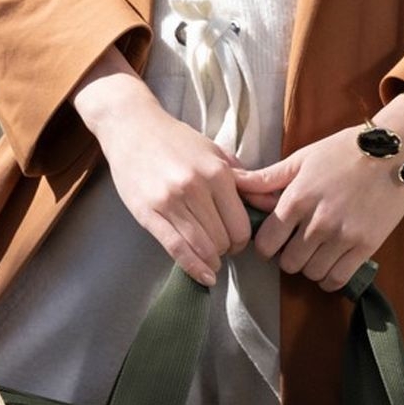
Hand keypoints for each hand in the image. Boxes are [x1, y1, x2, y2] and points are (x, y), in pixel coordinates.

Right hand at [73, 69, 252, 287]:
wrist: (132, 128)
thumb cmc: (176, 140)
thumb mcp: (215, 152)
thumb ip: (244, 180)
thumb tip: (271, 204)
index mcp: (217, 174)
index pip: (241, 224)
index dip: (243, 240)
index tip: (237, 241)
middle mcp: (196, 188)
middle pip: (223, 239)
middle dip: (227, 250)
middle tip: (222, 248)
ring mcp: (170, 202)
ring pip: (202, 247)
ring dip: (211, 260)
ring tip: (212, 261)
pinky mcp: (148, 213)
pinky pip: (175, 248)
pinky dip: (193, 268)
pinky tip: (204, 276)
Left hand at [231, 105, 403, 289]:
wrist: (392, 151)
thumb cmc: (343, 151)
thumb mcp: (301, 159)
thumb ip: (266, 178)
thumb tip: (233, 183)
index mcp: (297, 199)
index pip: (266, 243)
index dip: (266, 246)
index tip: (275, 241)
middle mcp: (318, 221)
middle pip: (288, 263)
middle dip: (289, 257)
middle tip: (298, 245)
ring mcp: (343, 236)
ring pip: (311, 273)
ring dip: (310, 267)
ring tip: (316, 252)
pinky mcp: (366, 246)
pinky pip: (338, 279)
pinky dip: (330, 278)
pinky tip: (331, 264)